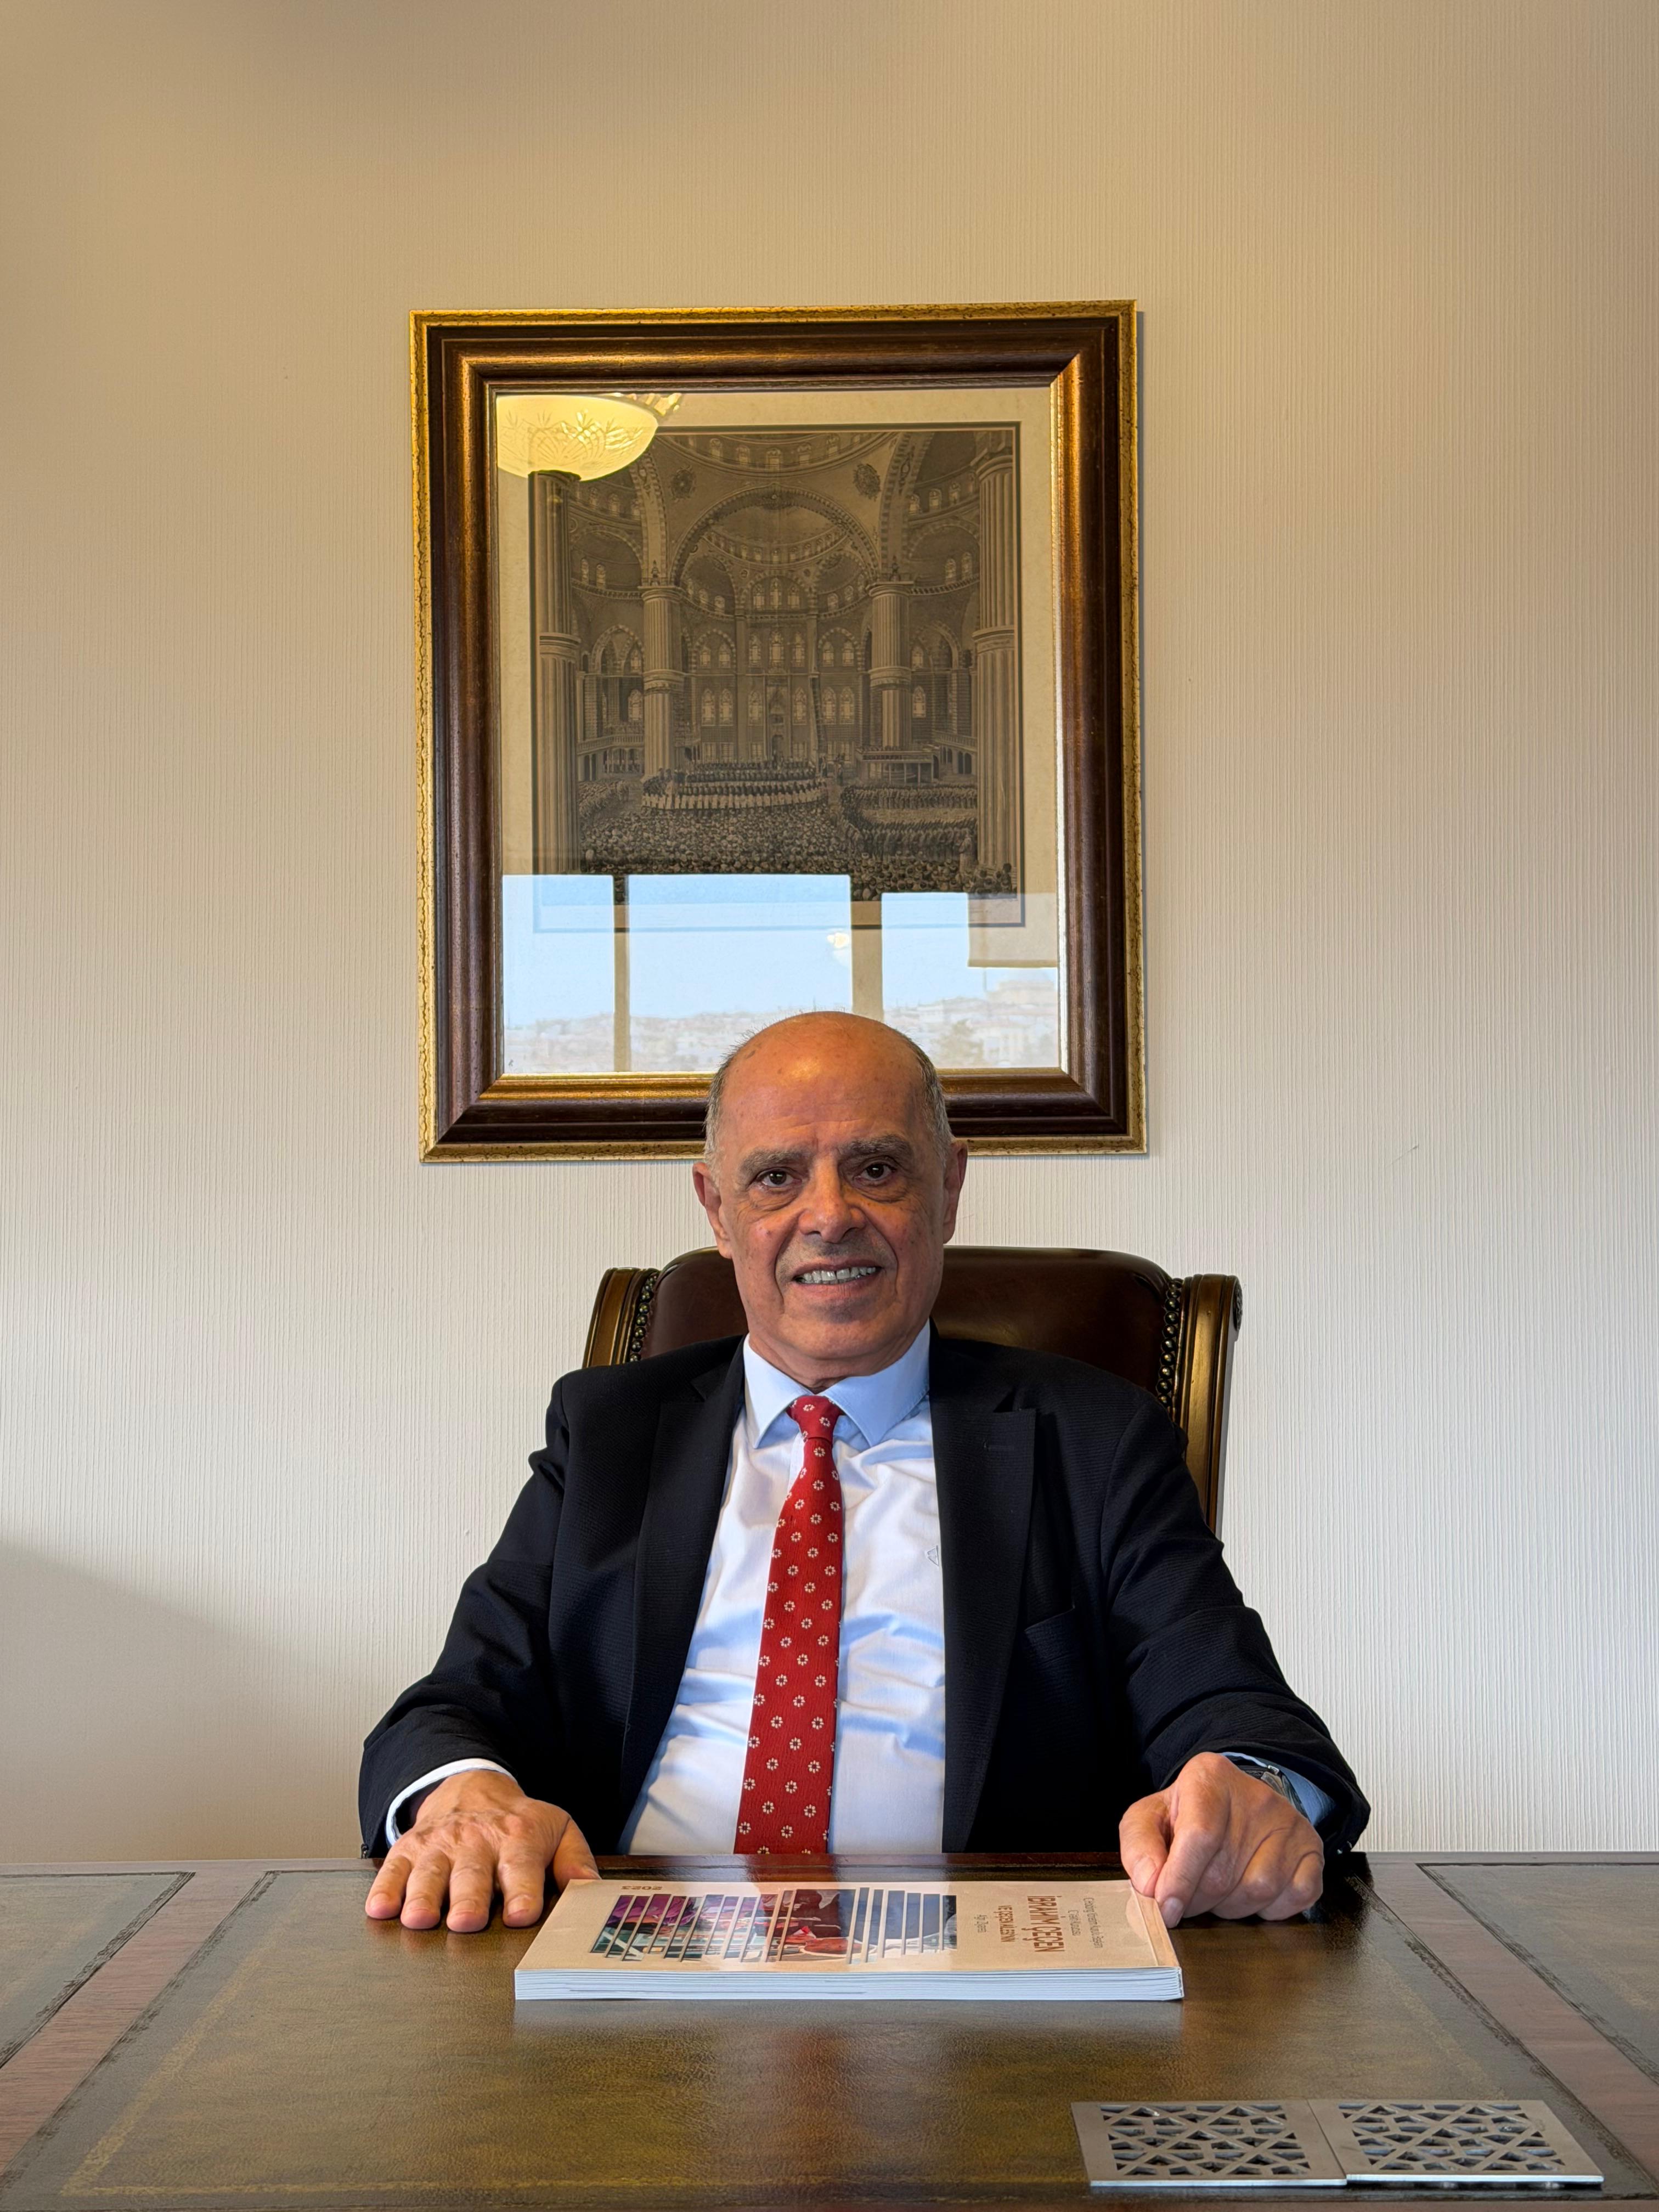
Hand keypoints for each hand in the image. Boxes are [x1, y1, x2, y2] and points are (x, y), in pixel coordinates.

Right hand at [364, 1768, 597, 1931]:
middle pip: (471, 1873)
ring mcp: (439, 1845)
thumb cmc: (519, 1824)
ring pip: (428, 1873)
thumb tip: (590, 1891)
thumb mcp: (558, 1830)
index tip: (522, 1914)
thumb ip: (575, 1861)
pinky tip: (380, 1909)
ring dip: (422, 1897)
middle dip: (469, 1898)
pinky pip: (393, 1870)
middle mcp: (476, 1841)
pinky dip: (385, 1889)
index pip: (521, 1865)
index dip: (523, 1890)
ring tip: (419, 1919)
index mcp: (517, 1838)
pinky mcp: (408, 1850)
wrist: (473, 1789)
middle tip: (466, 1921)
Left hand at [1119, 1751, 1323, 1927]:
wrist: (1235, 1805)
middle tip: (1187, 1899)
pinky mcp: (1312, 1850)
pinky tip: (1250, 1893)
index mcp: (1210, 1777)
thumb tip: (1151, 1886)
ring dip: (1230, 1908)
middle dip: (1198, 1899)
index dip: (1180, 1879)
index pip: (1200, 1835)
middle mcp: (1257, 1796)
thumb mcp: (1150, 1820)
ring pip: (1258, 1890)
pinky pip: (1293, 1898)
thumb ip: (1140, 1849)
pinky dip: (1268, 1910)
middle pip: (1224, 1872)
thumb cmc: (1187, 1817)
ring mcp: (1290, 1823)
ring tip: (1217, 1892)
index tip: (1166, 1908)